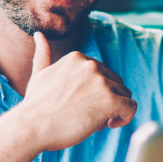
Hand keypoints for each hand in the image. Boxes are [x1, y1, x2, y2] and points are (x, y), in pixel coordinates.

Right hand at [16, 32, 136, 151]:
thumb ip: (43, 54)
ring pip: (124, 95)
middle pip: (115, 83)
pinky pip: (130, 108)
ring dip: (114, 110)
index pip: (102, 73)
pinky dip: (125, 118)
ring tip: (95, 121)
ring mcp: (101, 82)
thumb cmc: (35, 105)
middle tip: (88, 114)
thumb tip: (39, 34)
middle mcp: (91, 66)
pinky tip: (110, 124)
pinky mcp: (110, 101)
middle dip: (106, 100)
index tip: (82, 104)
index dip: (96, 91)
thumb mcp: (39, 74)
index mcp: (78, 58)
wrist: (32, 127)